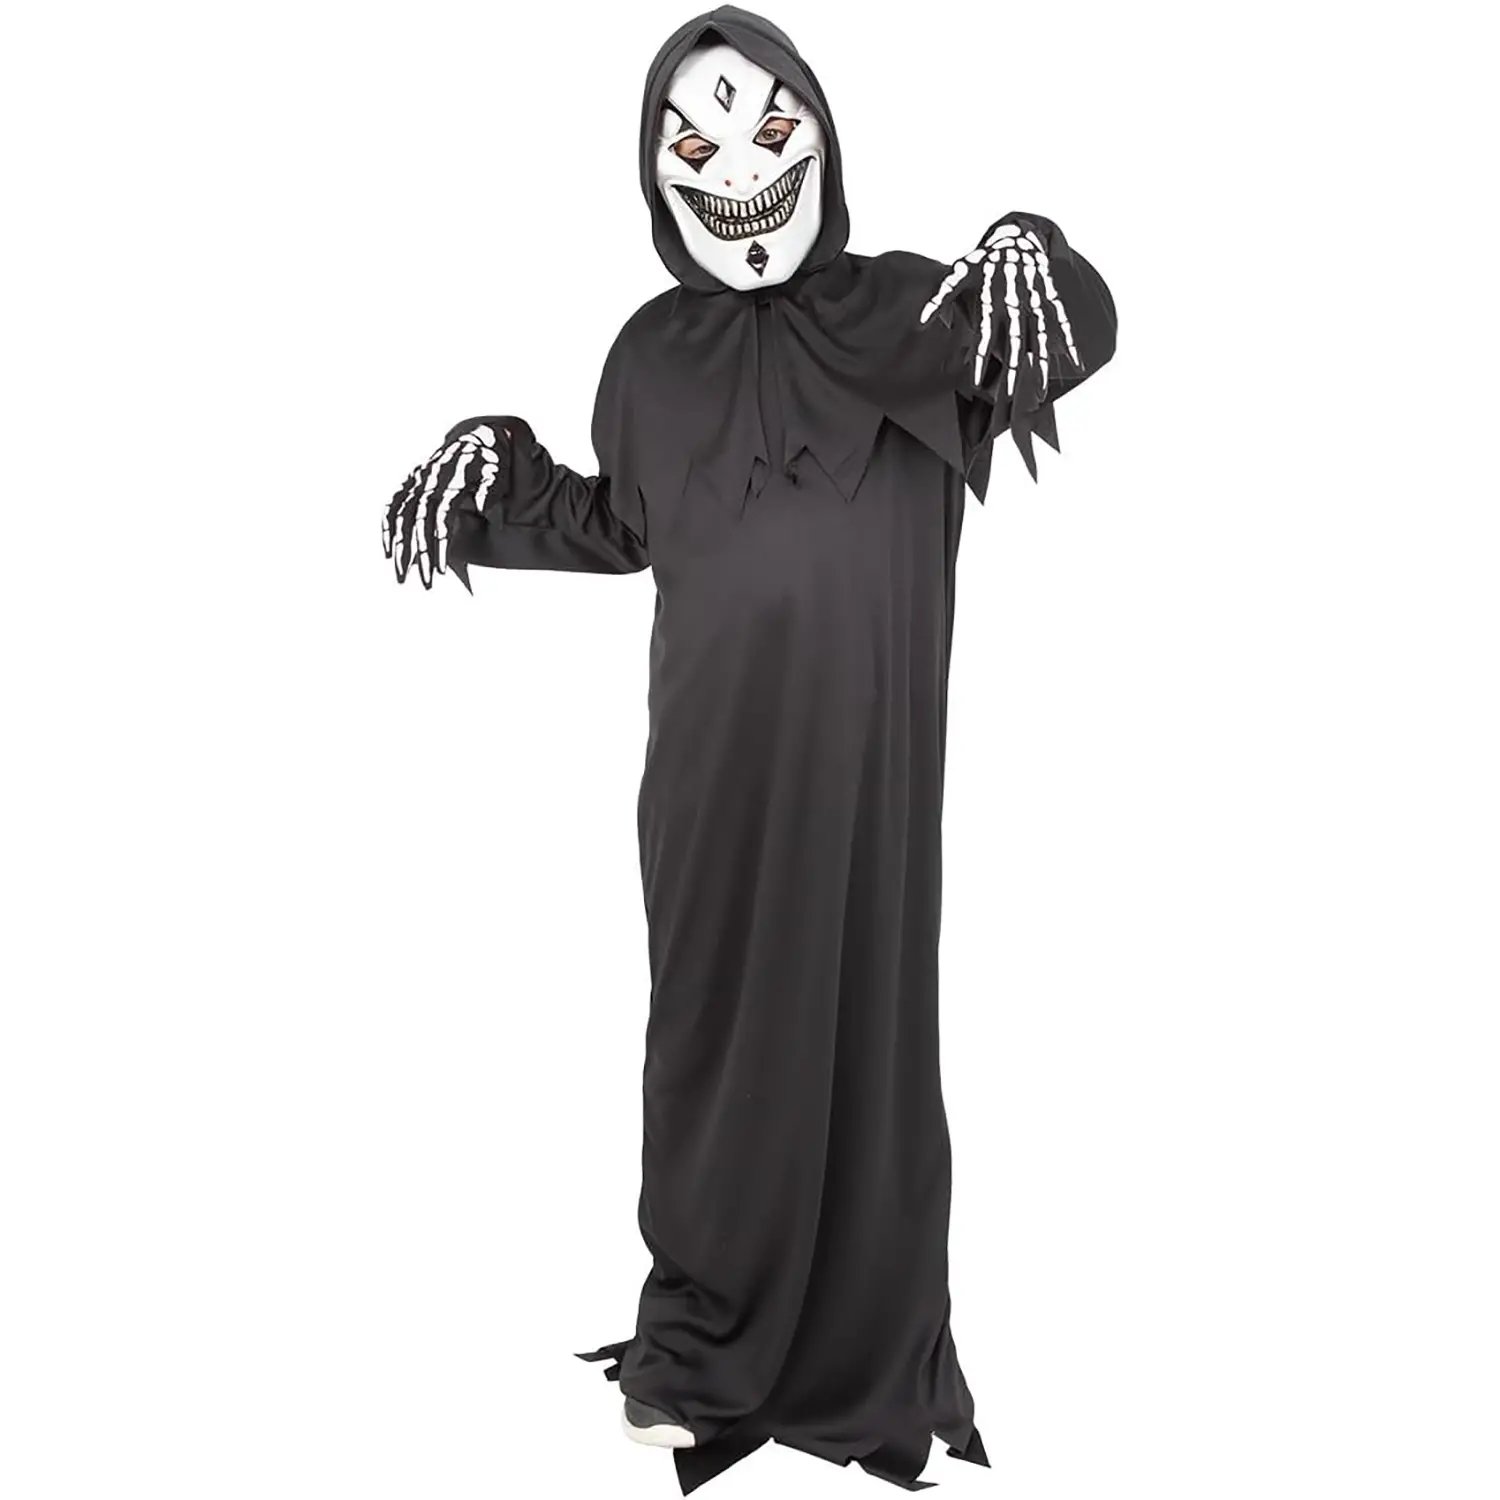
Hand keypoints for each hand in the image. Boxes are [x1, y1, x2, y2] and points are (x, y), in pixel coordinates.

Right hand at [382, 422, 508, 586]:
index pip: (440, 518)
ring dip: (399, 548)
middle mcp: (427, 481)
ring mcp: (415, 482)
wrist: (476, 436)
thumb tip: (480, 506)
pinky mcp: (409, 484)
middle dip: (419, 555)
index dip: (440, 544)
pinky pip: (392, 507)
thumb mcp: (496, 472)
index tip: (442, 569)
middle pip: (418, 523)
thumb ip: (489, 489)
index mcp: (449, 480)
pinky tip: (388, 551)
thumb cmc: (489, 461)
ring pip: (401, 518)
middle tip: (424, 583)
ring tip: (401, 576)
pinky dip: (387, 529)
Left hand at [919, 219, 1081, 393]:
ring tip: (1041, 389)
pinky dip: (1070, 341)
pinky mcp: (1049, 298)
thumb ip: (940, 298)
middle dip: (1012, 369)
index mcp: (992, 299)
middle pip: (1014, 342)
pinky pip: (1061, 322)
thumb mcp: (958, 274)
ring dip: (1042, 363)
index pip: (984, 335)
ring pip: (1040, 336)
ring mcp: (1034, 300)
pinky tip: (1075, 362)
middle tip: (1009, 395)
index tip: (975, 383)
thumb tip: (919, 321)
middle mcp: (1015, 302)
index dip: (979, 358)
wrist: (1016, 235)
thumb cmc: (984, 260)